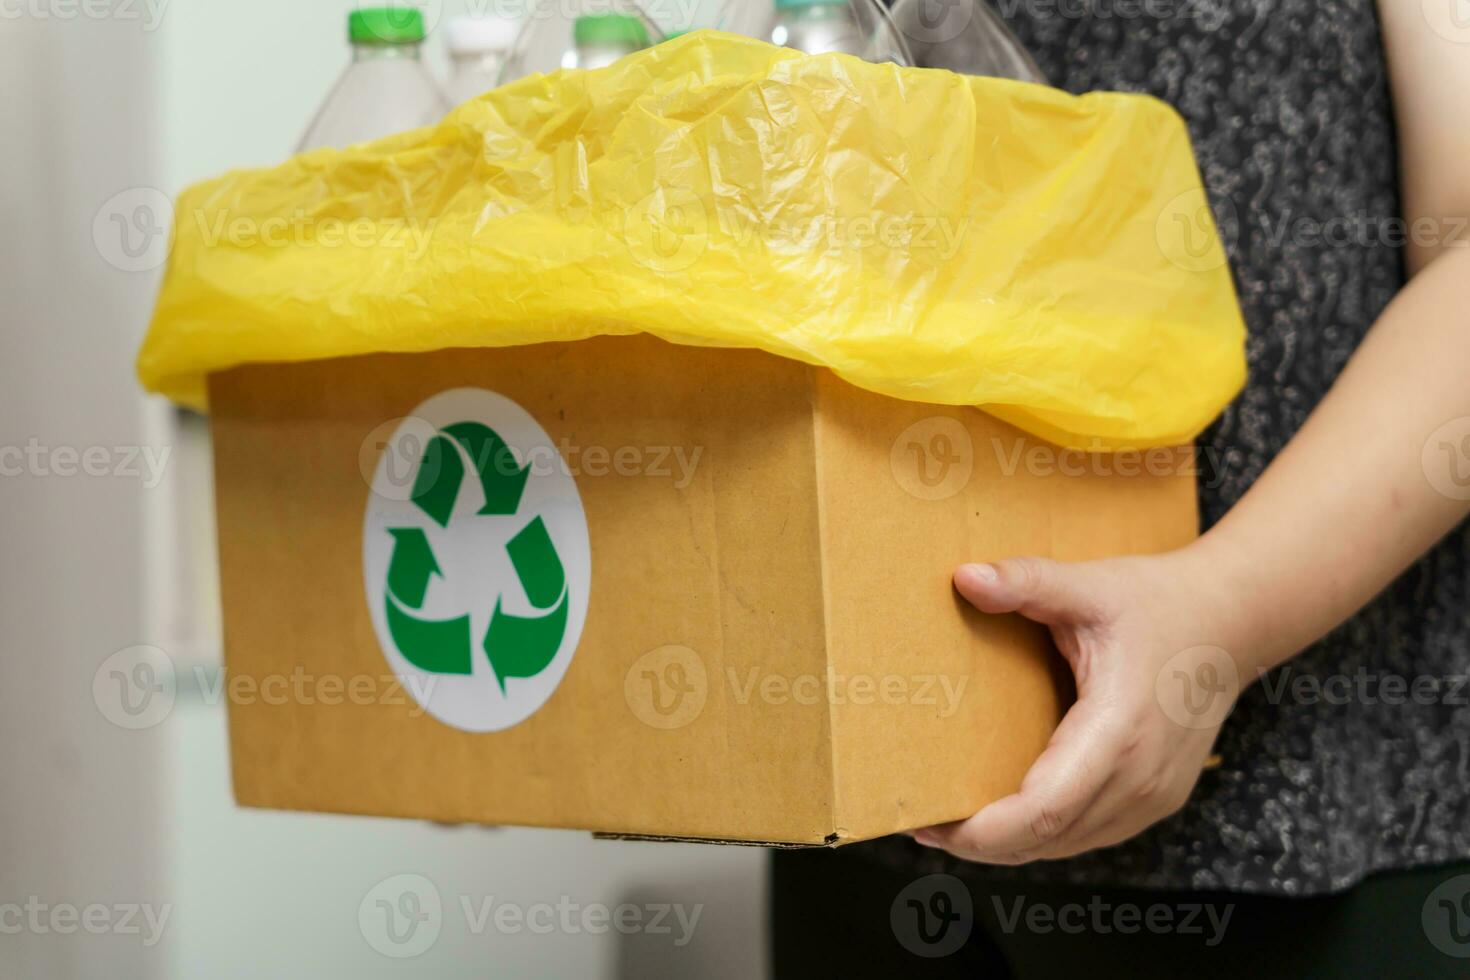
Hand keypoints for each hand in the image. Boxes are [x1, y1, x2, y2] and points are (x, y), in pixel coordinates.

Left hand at [912, 546, 1253, 864]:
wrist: (1230, 621)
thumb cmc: (1159, 603)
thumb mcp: (1090, 585)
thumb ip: (1027, 581)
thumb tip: (965, 576)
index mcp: (1119, 731)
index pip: (1043, 809)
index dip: (983, 831)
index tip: (932, 824)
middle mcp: (1139, 778)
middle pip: (1047, 839)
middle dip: (979, 842)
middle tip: (921, 823)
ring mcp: (1151, 797)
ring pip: (1066, 844)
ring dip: (1008, 844)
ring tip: (951, 821)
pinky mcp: (1154, 800)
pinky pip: (1087, 833)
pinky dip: (1041, 834)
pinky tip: (1004, 812)